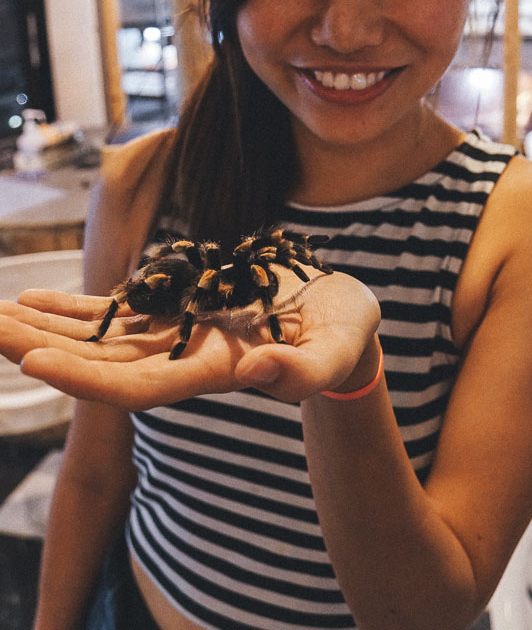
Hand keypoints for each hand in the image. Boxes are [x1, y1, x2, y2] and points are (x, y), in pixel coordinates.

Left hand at [0, 266, 379, 409]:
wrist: (337, 317)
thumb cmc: (345, 335)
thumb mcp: (338, 349)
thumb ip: (308, 369)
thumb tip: (265, 371)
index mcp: (218, 372)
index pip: (141, 385)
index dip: (87, 378)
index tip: (34, 362)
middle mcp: (184, 358)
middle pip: (102, 363)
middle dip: (44, 349)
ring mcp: (176, 333)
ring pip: (98, 336)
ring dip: (44, 328)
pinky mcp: (177, 308)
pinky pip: (114, 309)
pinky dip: (72, 306)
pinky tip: (33, 298)